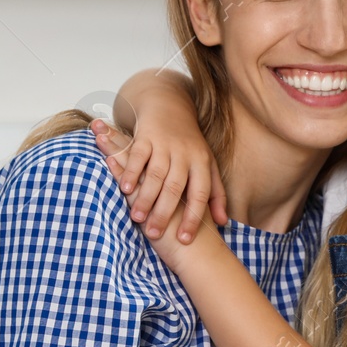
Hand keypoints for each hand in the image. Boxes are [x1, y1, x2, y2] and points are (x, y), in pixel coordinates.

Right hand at [91, 118, 228, 242]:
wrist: (170, 106)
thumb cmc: (189, 144)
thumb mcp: (208, 165)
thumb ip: (216, 194)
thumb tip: (222, 222)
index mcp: (202, 163)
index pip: (200, 194)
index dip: (194, 218)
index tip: (185, 240)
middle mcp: (185, 153)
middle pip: (176, 187)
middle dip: (165, 213)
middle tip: (155, 234)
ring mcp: (165, 144)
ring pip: (156, 174)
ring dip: (146, 197)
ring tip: (137, 218)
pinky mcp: (146, 136)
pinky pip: (138, 156)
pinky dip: (131, 173)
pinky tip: (124, 190)